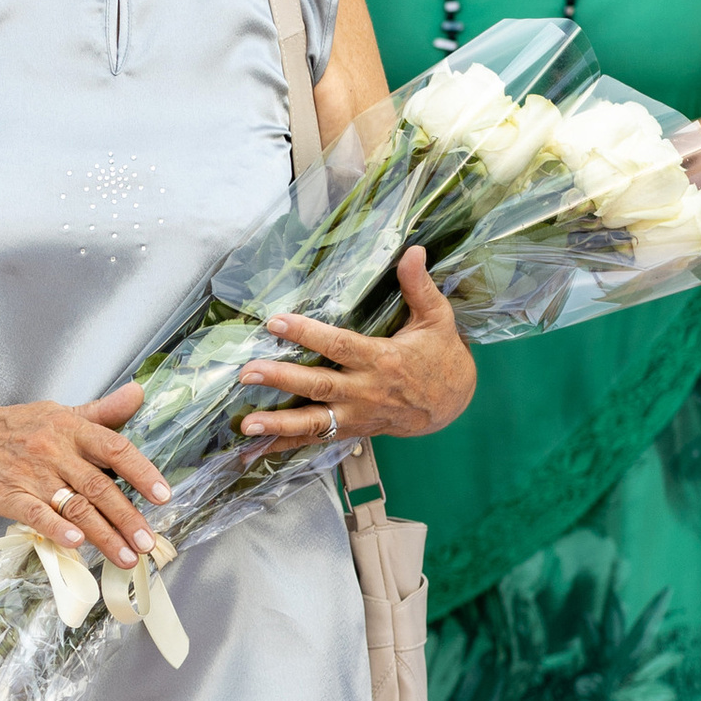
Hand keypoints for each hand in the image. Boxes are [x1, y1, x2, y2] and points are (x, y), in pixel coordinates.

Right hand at [0, 383, 171, 567]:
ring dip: (103, 535)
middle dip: (127, 516)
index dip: (141, 472)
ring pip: (74, 507)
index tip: (162, 495)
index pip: (114, 448)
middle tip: (148, 540)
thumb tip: (138, 392)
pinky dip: (57, 529)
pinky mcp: (10, 496)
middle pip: (98, 486)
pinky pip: (37, 514)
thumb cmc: (20, 428)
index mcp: (71, 429)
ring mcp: (32, 475)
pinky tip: (77, 544)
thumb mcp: (62, 413)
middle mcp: (54, 451)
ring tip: (126, 556)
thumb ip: (103, 411)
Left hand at [237, 245, 474, 448]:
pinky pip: (318, 439)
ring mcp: (359, 415)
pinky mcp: (354, 430)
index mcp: (383, 360)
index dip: (307, 334)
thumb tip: (412, 250)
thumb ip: (419, 286)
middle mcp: (367, 391)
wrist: (453, 404)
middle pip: (319, 386)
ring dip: (279, 424)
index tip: (276, 322)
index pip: (339, 345)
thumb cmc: (441, 355)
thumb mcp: (437, 318)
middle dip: (282, 380)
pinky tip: (257, 449)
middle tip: (248, 373)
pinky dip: (287, 445)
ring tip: (247, 424)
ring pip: (316, 422)